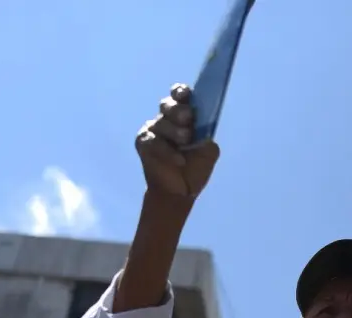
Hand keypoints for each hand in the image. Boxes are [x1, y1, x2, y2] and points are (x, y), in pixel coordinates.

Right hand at [135, 84, 219, 199]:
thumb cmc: (194, 168)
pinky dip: (167, 152)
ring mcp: (153, 130)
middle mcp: (166, 118)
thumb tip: (204, 125)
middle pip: (168, 104)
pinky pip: (154, 142)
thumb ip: (207, 136)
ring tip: (185, 141)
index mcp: (183, 115)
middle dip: (178, 110)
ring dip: (175, 132)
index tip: (186, 94)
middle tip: (187, 118)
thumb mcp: (208, 152)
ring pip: (161, 123)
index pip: (179, 95)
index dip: (181, 92)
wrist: (180, 192)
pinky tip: (179, 160)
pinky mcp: (143, 143)